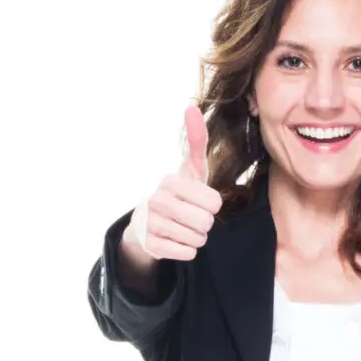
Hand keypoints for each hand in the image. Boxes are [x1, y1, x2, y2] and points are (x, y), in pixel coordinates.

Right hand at [122, 103, 222, 264]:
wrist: (147, 222)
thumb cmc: (179, 193)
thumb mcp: (190, 168)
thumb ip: (196, 141)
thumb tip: (191, 106)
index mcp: (170, 181)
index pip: (213, 202)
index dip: (213, 205)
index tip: (200, 200)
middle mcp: (157, 201)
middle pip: (205, 223)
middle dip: (205, 224)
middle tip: (193, 217)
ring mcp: (152, 224)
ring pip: (197, 239)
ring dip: (196, 237)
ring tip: (184, 227)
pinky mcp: (151, 245)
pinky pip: (187, 253)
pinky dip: (187, 250)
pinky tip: (176, 240)